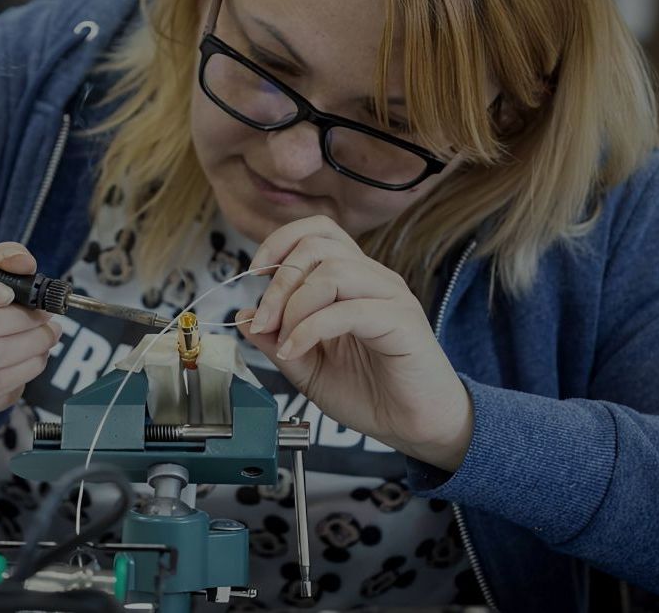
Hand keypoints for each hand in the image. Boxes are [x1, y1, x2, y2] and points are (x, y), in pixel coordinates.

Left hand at [240, 216, 472, 471]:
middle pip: (318, 246)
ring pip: (332, 272)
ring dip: (294, 305)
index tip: (254, 271)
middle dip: (279, 281)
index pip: (317, 230)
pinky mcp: (402, 321)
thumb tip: (242, 315)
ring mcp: (390, 297)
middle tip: (263, 322)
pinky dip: (310, 329)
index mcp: (351, 280)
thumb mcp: (306, 367)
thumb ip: (276, 339)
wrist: (416, 427)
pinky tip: (296, 351)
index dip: (280, 241)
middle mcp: (373, 279)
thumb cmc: (370, 394)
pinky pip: (348, 310)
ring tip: (282, 341)